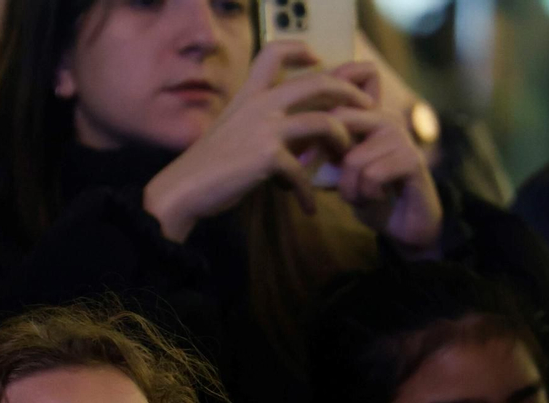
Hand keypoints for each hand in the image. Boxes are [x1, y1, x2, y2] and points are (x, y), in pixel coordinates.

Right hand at [143, 41, 375, 241]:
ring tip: (346, 157)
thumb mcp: (231, 131)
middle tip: (365, 109)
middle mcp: (259, 104)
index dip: (300, 49)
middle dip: (348, 92)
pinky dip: (308, 193)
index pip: (273, 52)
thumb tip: (289, 139)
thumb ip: (258, 125)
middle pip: (317, 82)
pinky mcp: (267, 156)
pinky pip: (302, 172)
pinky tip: (309, 208)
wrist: (184, 187)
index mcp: (249, 95)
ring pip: (323, 122)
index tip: (318, 58)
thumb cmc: (207, 166)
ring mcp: (265, 128)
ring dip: (342, 140)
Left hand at [320, 63, 442, 252]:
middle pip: (338, 120)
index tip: (306, 160)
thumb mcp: (340, 171)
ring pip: (353, 159)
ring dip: (350, 189)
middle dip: (327, 159)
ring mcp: (401, 136)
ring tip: (362, 196)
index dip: (315, 127)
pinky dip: (366, 195)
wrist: (406, 225)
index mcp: (367, 114)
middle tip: (335, 183)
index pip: (335, 100)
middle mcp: (385, 117)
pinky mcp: (412, 159)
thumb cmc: (369, 195)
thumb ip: (324, 152)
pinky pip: (372, 175)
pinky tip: (377, 197)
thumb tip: (294, 148)